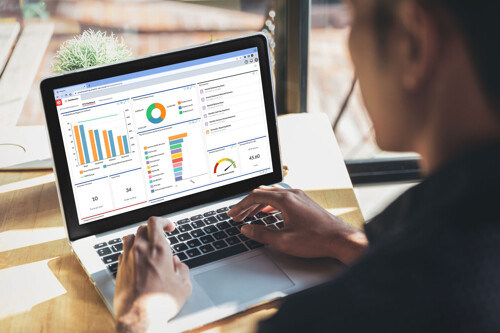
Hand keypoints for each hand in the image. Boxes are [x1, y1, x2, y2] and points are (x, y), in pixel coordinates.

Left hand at [114, 217, 191, 332]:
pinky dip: (131, 251)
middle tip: (161, 239)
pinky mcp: (120, 269)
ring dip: (140, 238)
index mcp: (158, 249)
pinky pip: (124, 251)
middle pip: (143, 228)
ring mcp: (128, 258)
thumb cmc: (159, 303)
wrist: (138, 318)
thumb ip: (182, 269)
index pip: (156, 222)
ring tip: (147, 246)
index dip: (164, 221)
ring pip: (131, 237)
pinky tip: (138, 260)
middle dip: (154, 231)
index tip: (169, 227)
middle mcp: (141, 250)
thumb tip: (177, 263)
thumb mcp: (183, 286)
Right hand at [228, 186, 367, 264]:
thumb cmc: (316, 239)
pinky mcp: (305, 203)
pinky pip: (283, 198)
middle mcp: (293, 194)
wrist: (341, 239)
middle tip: (238, 215)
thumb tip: (247, 230)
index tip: (233, 214)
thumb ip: (262, 234)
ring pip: (273, 195)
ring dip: (259, 204)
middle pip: (263, 193)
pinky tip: (268, 213)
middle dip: (248, 204)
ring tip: (249, 215)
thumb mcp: (284, 241)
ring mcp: (300, 197)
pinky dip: (270, 204)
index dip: (241, 206)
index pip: (256, 196)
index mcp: (285, 200)